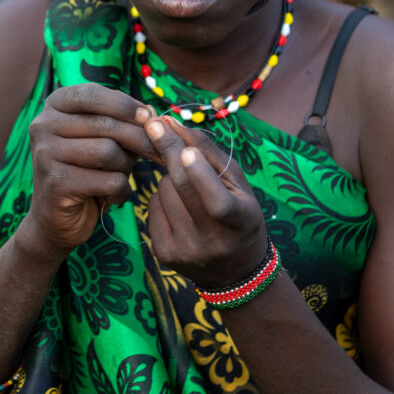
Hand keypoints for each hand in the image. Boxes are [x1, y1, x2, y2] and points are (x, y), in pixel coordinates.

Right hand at [24, 84, 158, 253]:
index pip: (94, 94)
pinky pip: (107, 180)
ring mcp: (45, 153)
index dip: (126, 104)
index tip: (151, 117)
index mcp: (54, 105)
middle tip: (161, 153)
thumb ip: (123, 124)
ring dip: (125, 167)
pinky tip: (113, 196)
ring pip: (108, 152)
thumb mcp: (104, 139)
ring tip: (121, 175)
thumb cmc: (87, 171)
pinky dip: (120, 191)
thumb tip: (153, 114)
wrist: (57, 219)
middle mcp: (43, 124)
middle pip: (106, 124)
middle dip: (140, 139)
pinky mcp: (55, 183)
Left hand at [141, 115, 267, 288]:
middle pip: (181, 189)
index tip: (186, 150)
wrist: (235, 270)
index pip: (218, 203)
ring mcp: (186, 251)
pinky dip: (161, 197)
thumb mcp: (237, 184)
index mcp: (241, 223)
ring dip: (170, 178)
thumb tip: (173, 123)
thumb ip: (209, 152)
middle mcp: (212, 242)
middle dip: (169, 151)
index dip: (201, 177)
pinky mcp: (164, 253)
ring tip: (188, 188)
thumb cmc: (240, 214)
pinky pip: (152, 207)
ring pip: (163, 192)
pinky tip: (177, 204)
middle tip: (155, 123)